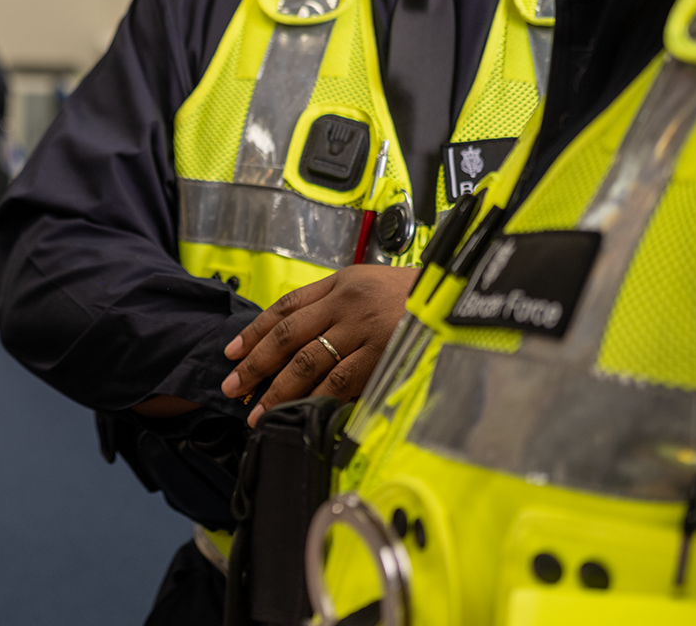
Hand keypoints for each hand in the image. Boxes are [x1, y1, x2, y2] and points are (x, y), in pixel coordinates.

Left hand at [218, 264, 417, 426]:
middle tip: (233, 386)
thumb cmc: (418, 293)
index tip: (232, 353)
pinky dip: (316, 398)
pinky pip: (341, 381)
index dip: (254, 331)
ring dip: (279, 390)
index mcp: (341, 284)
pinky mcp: (383, 355)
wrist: (463, 293)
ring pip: (308, 362)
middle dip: (256, 364)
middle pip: (288, 336)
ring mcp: (364, 330)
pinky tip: (300, 411)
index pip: (285, 307)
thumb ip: (336, 303)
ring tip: (258, 412)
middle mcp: (346, 304)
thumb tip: (296, 337)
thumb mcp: (372, 283)